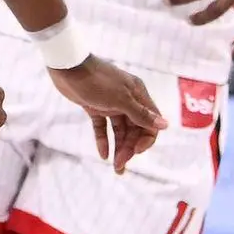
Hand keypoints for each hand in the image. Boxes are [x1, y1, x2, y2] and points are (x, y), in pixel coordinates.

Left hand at [53, 56, 165, 173]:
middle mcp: (127, 100)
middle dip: (130, 148)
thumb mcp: (121, 99)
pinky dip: (104, 140)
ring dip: (119, 148)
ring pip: (120, 131)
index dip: (146, 140)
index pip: (150, 123)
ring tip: (115, 167)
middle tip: (120, 165)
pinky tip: (103, 154)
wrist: (67, 67)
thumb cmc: (97, 81)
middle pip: (135, 130)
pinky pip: (103, 128)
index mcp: (138, 95)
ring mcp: (111, 104)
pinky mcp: (95, 107)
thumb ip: (141, 114)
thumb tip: (165, 125)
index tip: (136, 152)